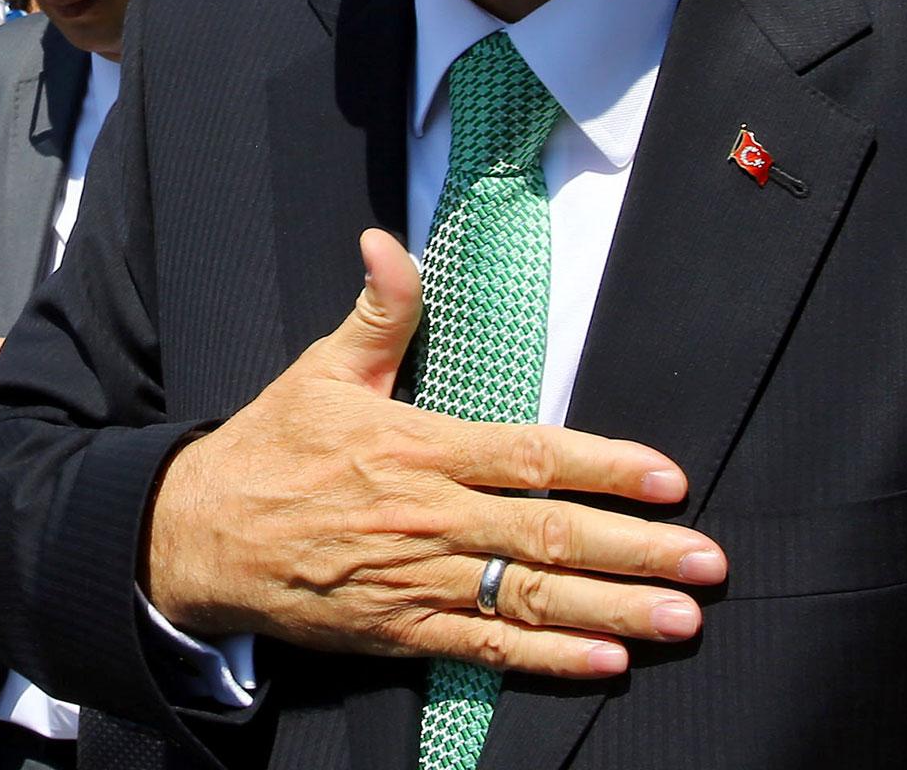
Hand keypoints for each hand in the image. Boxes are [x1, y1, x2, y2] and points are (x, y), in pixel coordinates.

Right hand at [141, 231, 727, 678]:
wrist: (199, 537)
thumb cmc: (268, 449)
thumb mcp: (321, 371)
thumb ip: (377, 313)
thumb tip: (388, 242)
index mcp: (417, 448)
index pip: (528, 455)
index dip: (603, 466)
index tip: (667, 478)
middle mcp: (427, 518)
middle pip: (548, 535)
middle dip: (637, 551)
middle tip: (707, 563)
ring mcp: (416, 580)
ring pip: (529, 598)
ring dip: (612, 611)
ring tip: (680, 621)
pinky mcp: (400, 631)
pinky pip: (485, 650)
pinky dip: (546, 661)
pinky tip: (604, 664)